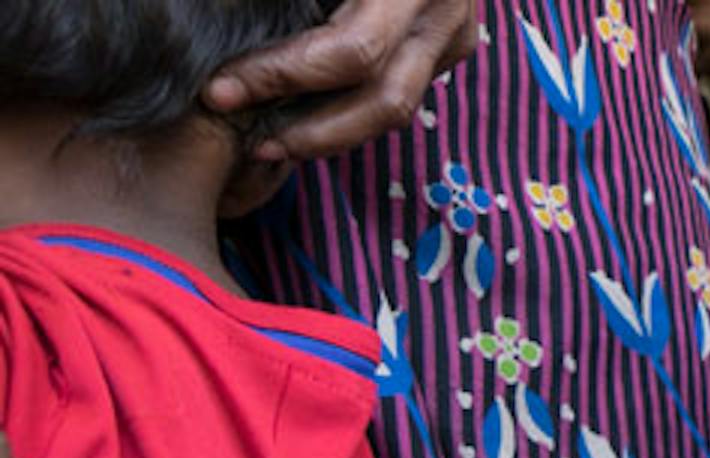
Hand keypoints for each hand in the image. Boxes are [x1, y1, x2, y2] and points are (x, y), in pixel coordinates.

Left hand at [202, 0, 481, 162]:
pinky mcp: (452, 42)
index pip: (351, 51)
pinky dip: (349, 106)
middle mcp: (444, 12)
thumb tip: (201, 14)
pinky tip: (304, 110)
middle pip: (387, 101)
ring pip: (401, 108)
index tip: (219, 89)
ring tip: (272, 140)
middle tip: (249, 137)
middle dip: (313, 130)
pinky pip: (403, 88)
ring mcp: (456, 32)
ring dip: (334, 133)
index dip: (282, 76)